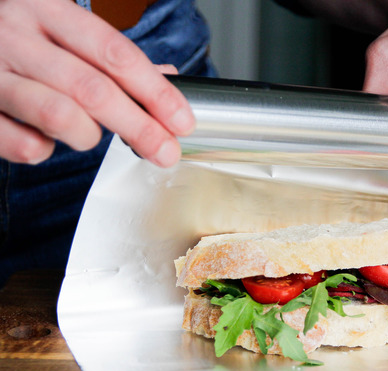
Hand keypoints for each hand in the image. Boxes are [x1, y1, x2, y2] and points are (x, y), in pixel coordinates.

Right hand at [0, 0, 192, 166]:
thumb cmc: (7, 36)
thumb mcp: (56, 28)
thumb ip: (106, 54)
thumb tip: (166, 77)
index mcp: (46, 10)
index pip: (115, 52)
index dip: (155, 91)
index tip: (182, 121)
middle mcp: (16, 35)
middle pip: (94, 88)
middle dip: (139, 127)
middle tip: (165, 152)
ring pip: (59, 115)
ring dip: (88, 137)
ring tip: (93, 138)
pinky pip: (23, 144)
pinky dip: (45, 151)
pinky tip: (45, 140)